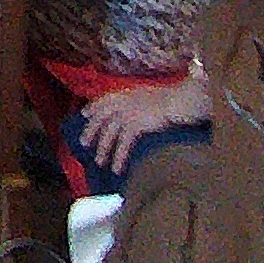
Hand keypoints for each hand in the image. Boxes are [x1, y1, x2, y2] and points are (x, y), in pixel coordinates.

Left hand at [80, 72, 207, 170]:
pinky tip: (117, 168)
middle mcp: (123, 102)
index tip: (84, 114)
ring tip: (100, 162)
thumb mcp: (149, 96)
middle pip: (101, 118)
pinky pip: (122, 145)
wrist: (180, 101)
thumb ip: (137, 102)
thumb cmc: (171, 100)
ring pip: (109, 134)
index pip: (103, 100)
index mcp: (126, 93)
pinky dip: (118, 158)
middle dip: (91, 131)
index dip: (93, 107)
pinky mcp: (134, 125)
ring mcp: (127, 113)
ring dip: (103, 149)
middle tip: (83, 144)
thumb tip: (132, 112)